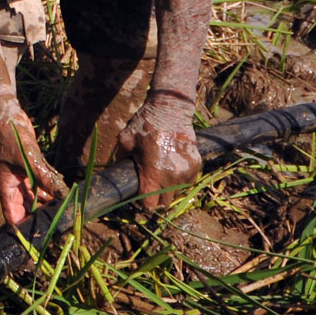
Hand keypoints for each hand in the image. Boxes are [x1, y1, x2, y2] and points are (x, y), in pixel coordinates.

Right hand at [0, 106, 67, 225]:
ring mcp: (22, 178)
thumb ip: (45, 178)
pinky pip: (41, 184)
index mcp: (6, 189)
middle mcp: (13, 187)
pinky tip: (62, 190)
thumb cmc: (11, 139)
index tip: (40, 233)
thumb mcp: (29, 160)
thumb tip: (63, 194)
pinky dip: (50, 188)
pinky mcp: (30, 170)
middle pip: (26, 209)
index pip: (13, 216)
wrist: (9, 118)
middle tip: (58, 220)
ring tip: (63, 207)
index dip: (24, 227)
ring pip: (36, 197)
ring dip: (48, 202)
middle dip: (40, 215)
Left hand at [118, 92, 201, 210]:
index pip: (149, 205)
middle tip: (151, 189)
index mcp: (153, 175)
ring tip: (162, 175)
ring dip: (170, 189)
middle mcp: (172, 178)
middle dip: (157, 200)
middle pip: (165, 204)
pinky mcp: (196, 165)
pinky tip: (173, 167)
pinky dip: (182, 178)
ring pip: (178, 193)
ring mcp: (186, 172)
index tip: (141, 197)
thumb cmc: (144, 124)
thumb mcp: (125, 141)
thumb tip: (119, 173)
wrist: (170, 109)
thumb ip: (121, 160)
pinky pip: (188, 181)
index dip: (143, 204)